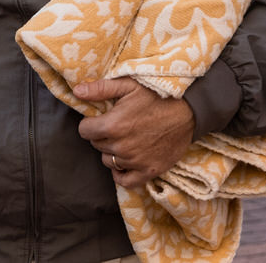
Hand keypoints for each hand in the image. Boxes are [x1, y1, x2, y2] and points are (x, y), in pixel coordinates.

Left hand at [74, 78, 194, 187]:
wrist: (189, 111)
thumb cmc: (156, 95)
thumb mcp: (128, 85)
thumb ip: (100, 89)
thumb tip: (76, 92)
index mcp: (113, 125)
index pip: (84, 131)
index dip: (90, 123)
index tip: (100, 119)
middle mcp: (121, 147)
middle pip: (97, 145)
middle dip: (102, 135)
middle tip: (117, 126)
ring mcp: (136, 161)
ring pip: (109, 161)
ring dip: (112, 152)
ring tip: (125, 139)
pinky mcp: (150, 171)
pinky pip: (125, 180)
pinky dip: (121, 173)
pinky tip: (125, 161)